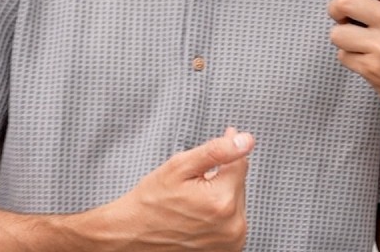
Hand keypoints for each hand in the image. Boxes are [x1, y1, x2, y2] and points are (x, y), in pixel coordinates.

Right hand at [106, 128, 253, 249]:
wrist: (132, 235)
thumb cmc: (151, 201)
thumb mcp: (179, 167)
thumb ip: (218, 151)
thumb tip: (247, 140)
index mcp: (222, 201)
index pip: (240, 163)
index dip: (230, 149)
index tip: (224, 138)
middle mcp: (233, 225)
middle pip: (239, 183)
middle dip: (220, 177)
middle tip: (194, 182)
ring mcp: (232, 241)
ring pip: (237, 201)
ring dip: (222, 194)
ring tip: (193, 201)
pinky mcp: (229, 249)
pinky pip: (234, 220)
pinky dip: (222, 213)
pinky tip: (200, 214)